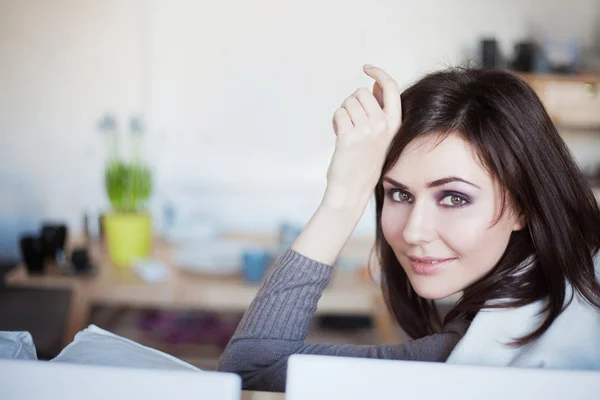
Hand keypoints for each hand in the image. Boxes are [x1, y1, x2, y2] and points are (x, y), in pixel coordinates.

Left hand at [324, 65, 401, 210]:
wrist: (352, 189)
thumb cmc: (364, 161)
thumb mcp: (380, 135)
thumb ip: (379, 111)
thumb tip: (374, 85)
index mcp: (395, 123)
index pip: (391, 87)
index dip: (379, 73)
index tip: (367, 68)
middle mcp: (383, 125)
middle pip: (361, 92)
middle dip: (351, 103)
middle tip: (351, 122)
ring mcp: (367, 131)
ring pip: (348, 102)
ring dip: (343, 113)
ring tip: (346, 132)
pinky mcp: (349, 136)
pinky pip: (338, 114)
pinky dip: (335, 122)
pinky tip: (339, 136)